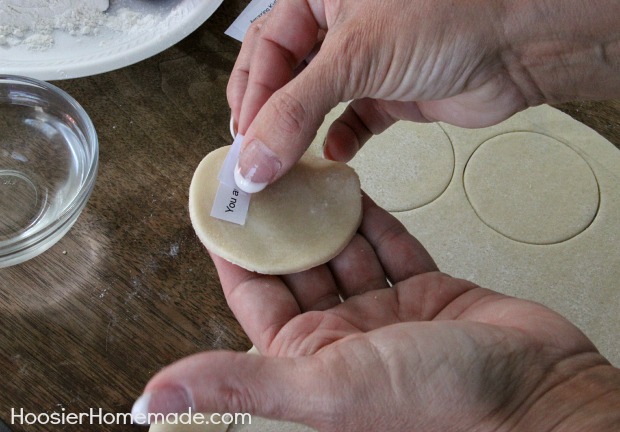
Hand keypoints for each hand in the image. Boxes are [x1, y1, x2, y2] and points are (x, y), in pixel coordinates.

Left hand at [134, 195, 619, 430]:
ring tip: (303, 175)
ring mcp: (386, 313)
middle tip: (263, 180)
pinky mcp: (426, 292)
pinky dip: (370, 219)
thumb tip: (155, 397)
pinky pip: (387, 246)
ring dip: (325, 216)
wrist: (539, 394)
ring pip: (343, 251)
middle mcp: (343, 339)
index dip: (234, 252)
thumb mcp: (325, 388)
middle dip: (280, 224)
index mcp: (309, 361)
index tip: (219, 211)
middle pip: (298, 266)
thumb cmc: (441, 404)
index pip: (256, 295)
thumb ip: (241, 382)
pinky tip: (353, 191)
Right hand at [227, 0, 619, 193]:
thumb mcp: (355, 55)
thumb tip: (252, 160)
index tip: (242, 141)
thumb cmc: (448, 16)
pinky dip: (342, 141)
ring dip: (300, 133)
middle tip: (255, 156)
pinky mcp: (392, 94)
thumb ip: (296, 111)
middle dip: (270, 117)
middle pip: (287, 76)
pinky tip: (334, 156)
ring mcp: (368, 63)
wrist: (519, 43)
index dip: (251, 94)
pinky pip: (354, 121)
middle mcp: (341, 28)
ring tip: (283, 164)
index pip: (267, 48)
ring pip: (317, 102)